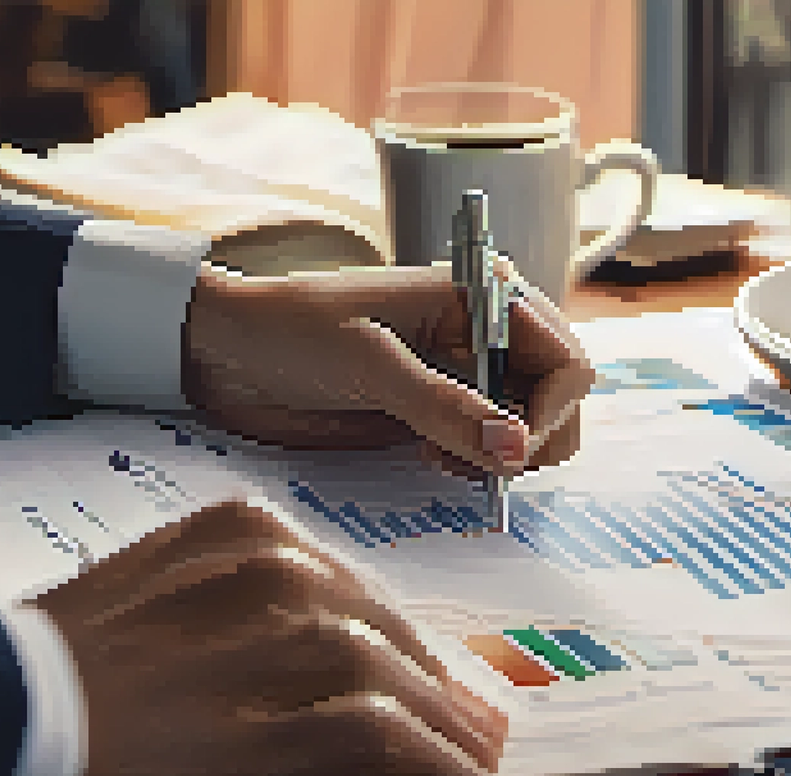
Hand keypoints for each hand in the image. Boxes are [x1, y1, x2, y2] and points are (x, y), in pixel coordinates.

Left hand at [27, 500, 508, 775]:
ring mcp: (226, 573)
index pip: (389, 744)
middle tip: (481, 742)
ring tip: (431, 684)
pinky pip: (300, 543)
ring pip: (356, 603)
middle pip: (385, 670)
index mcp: (242, 737)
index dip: (457, 772)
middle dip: (447, 715)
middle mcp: (246, 642)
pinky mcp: (205, 531)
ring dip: (407, 651)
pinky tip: (355, 610)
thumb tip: (390, 771)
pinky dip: (340, 579)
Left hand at [182, 257, 593, 478]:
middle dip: (531, 440)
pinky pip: (485, 447)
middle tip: (477, 463)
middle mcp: (482, 334)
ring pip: (526, 431)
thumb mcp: (370, 363)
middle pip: (558, 401)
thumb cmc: (290, 330)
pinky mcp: (435, 411)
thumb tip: (514, 449)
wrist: (225, 352)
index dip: (551, 412)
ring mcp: (460, 375)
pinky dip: (476, 465)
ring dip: (503, 457)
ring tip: (442, 459)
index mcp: (481, 295)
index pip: (566, 360)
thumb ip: (444, 406)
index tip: (511, 451)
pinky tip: (431, 459)